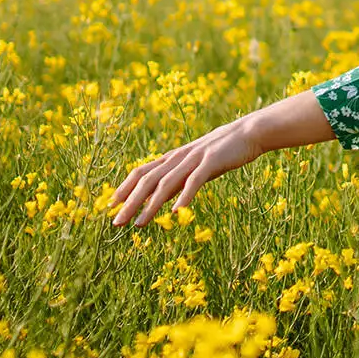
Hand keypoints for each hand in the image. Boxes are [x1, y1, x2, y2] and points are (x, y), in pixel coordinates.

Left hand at [110, 115, 263, 226]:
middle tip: (115, 222)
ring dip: (150, 205)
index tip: (109, 206)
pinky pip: (194, 181)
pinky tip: (176, 212)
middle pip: (147, 180)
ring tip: (139, 224)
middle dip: (129, 202)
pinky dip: (184, 196)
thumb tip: (160, 197)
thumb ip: (178, 178)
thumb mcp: (195, 165)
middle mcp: (178, 158)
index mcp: (173, 158)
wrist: (249, 132)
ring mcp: (194, 159)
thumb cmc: (222, 151)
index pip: (141, 172)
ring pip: (166, 183)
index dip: (124, 188)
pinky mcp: (211, 162)